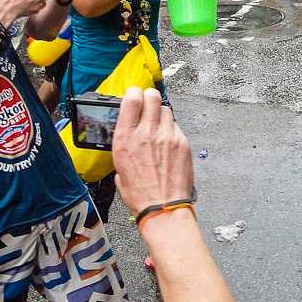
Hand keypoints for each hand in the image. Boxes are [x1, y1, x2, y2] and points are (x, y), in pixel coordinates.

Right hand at [112, 87, 193, 217]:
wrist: (163, 208)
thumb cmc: (140, 194)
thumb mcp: (119, 168)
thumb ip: (124, 147)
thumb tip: (128, 136)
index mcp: (126, 138)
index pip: (131, 99)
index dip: (134, 93)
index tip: (135, 95)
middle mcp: (146, 133)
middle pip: (152, 96)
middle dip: (150, 97)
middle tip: (149, 104)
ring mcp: (167, 136)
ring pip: (166, 110)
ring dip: (161, 115)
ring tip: (159, 127)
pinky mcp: (182, 143)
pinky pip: (177, 127)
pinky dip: (172, 130)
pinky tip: (168, 143)